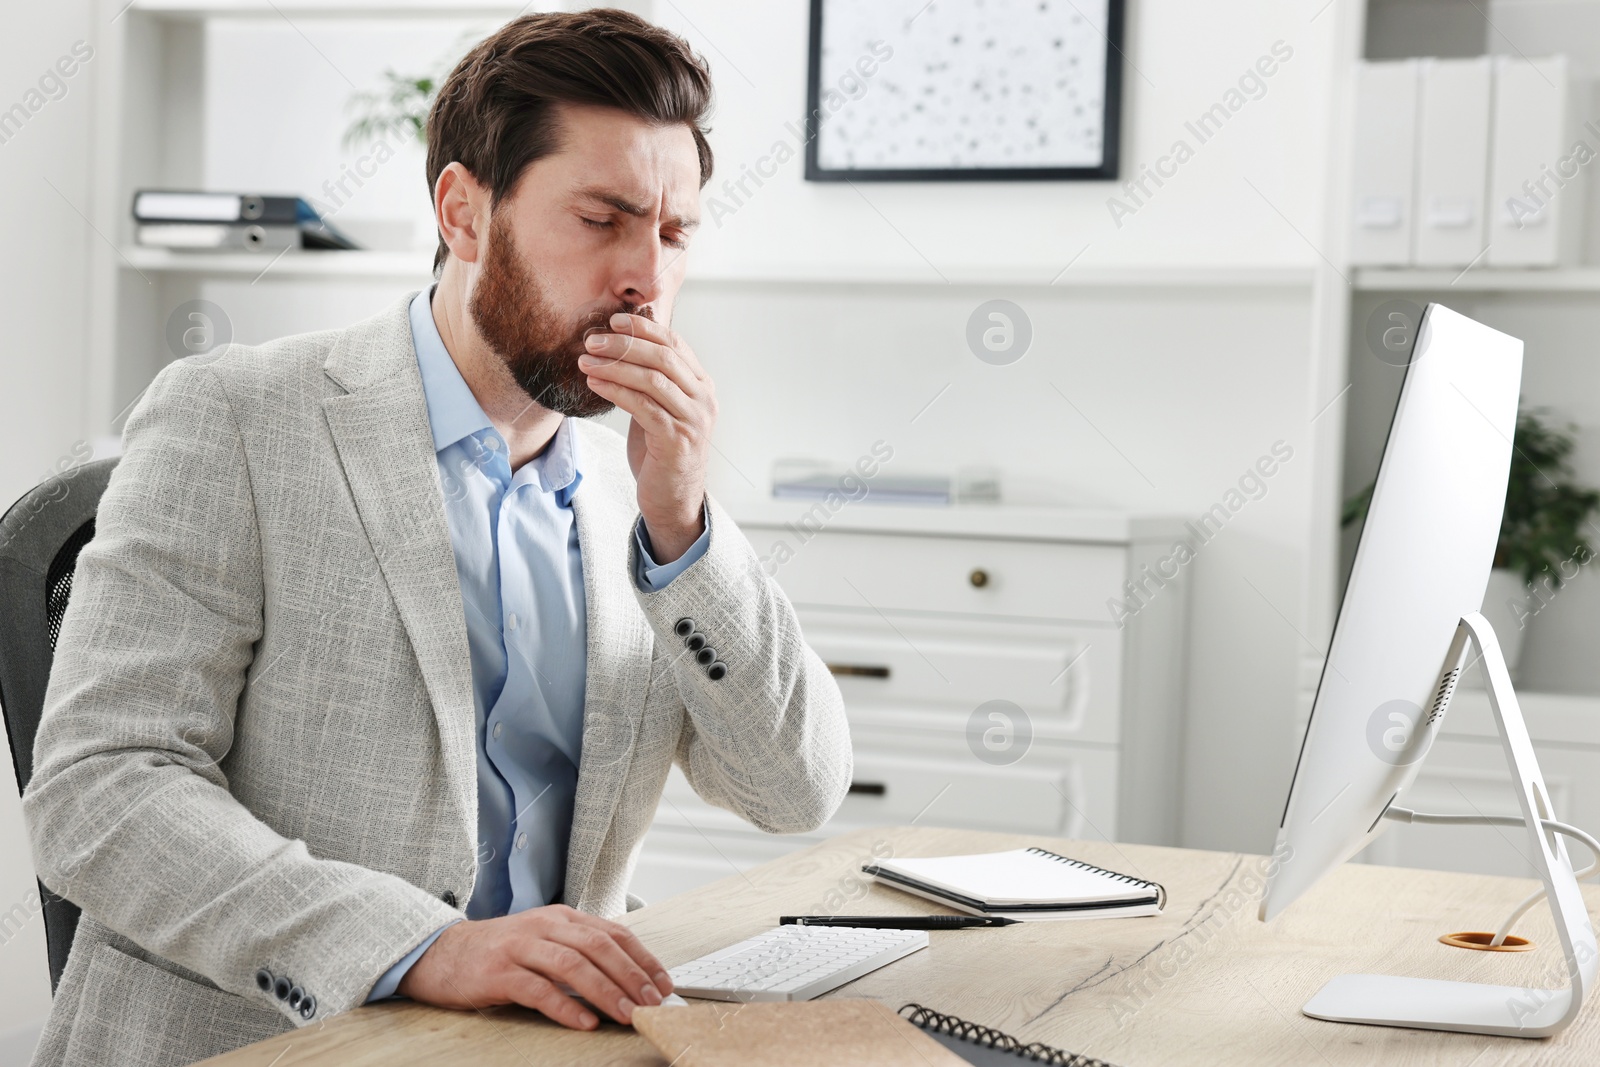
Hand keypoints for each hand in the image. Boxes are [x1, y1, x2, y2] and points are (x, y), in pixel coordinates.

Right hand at [395, 904, 672, 1028]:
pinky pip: (538, 990)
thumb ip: (578, 952)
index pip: (613, 933)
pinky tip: (584, 1022)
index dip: (642, 957)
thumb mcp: (544, 941)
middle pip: (598, 947)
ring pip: (573, 965)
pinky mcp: (499, 972)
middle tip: (653, 1000)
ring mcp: (521, 947)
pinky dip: (565, 1007)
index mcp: (561, 918)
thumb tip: (625, 980)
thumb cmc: (500, 952)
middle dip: (631, 974)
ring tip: (627, 1013)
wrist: (443, 954)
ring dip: (605, 990)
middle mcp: (544, 926)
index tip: (663, 982)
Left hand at [579, 312, 715, 562]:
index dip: (644, 329)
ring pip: (653, 379)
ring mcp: (693, 420)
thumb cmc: (661, 451)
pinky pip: (642, 406)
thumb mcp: (659, 408)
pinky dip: (615, 390)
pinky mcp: (676, 439)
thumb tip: (627, 341)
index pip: (675, 344)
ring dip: (614, 366)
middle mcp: (704, 399)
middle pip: (663, 357)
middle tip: (591, 340)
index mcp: (702, 386)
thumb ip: (652, 378)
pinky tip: (594, 383)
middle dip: (624, 344)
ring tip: (585, 360)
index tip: (613, 320)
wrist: (672, 498)